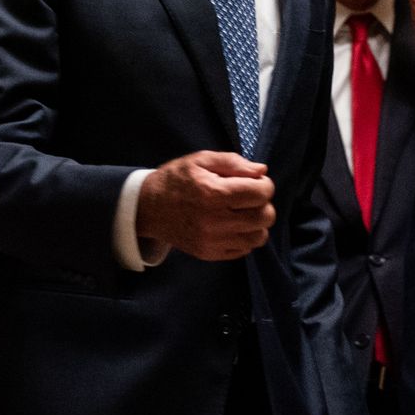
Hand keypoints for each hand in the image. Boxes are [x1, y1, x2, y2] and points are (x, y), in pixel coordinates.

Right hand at [135, 151, 275, 261]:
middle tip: (249, 198)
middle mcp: (215, 221)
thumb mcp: (201, 160)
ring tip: (242, 213)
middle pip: (265, 217)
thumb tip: (262, 171)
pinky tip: (231, 225)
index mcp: (214, 193)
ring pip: (259, 237)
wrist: (148, 208)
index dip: (263, 184)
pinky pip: (244, 250)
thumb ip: (233, 163)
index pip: (261, 193)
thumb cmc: (176, 179)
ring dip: (256, 223)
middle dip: (263, 204)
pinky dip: (243, 237)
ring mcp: (213, 241)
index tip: (253, 182)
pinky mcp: (210, 254)